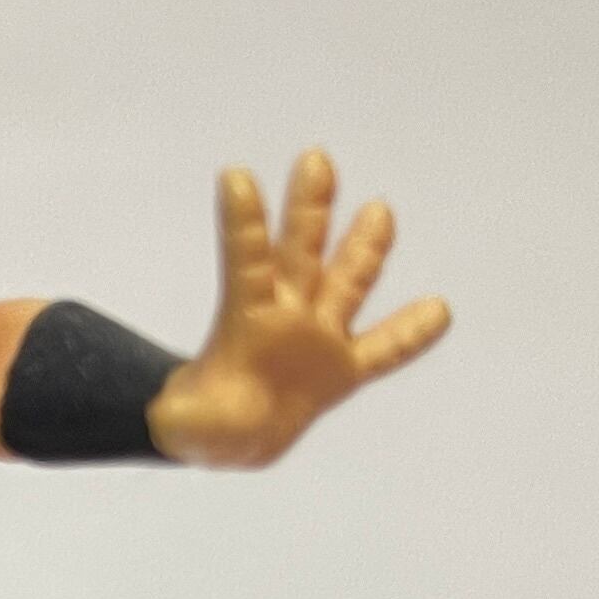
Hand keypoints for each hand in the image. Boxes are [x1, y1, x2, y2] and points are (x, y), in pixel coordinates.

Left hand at [147, 150, 450, 469]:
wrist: (229, 439)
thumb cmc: (199, 423)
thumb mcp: (181, 421)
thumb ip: (177, 414)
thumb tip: (158, 413)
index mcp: (244, 317)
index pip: (245, 261)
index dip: (242, 224)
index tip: (233, 177)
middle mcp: (285, 314)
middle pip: (299, 251)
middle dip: (308, 209)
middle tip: (313, 159)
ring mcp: (317, 337)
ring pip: (347, 283)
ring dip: (364, 248)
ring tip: (377, 210)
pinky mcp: (341, 369)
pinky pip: (384, 349)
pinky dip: (410, 333)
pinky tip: (440, 310)